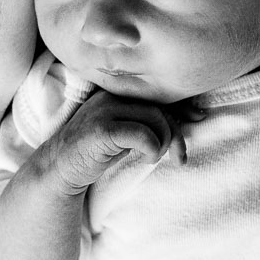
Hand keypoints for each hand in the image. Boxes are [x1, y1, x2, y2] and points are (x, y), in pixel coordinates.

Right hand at [46, 90, 189, 192]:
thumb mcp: (124, 131)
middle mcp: (110, 95)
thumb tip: (188, 117)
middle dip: (176, 133)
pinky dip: (152, 149)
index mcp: (116, 91)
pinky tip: (147, 159)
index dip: (181, 105)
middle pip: (159, 106)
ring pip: (154, 118)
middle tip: (179, 157)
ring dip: (163, 143)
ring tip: (154, 157)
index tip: (199, 117)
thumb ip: (147, 120)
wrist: (60, 168)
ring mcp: (104, 110)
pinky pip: (142, 135)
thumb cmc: (96, 151)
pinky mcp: (101, 130)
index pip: (156, 93)